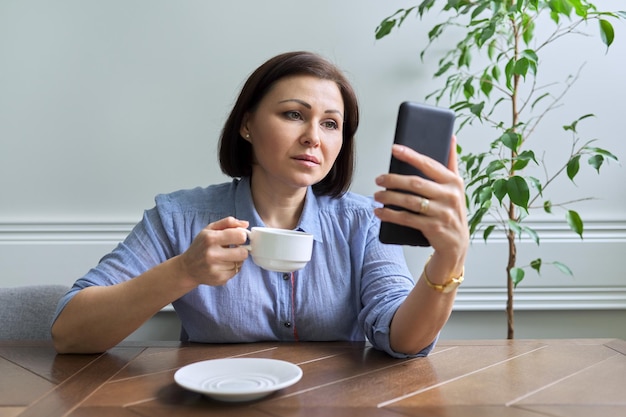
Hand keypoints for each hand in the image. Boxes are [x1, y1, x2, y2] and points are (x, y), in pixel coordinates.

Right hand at [177, 216, 249, 286]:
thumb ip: (228, 223)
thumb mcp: (210, 229)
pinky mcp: (219, 279)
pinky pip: (236, 272)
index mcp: (211, 238)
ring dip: (236, 259)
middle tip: (234, 249)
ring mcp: (215, 268)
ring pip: (240, 263)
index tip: (238, 237)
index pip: (240, 236)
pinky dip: (232, 268)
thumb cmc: (201, 246)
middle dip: (242, 250)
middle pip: (243, 253)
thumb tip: (246, 224)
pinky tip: (222, 265)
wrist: (187, 268)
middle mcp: (212, 254)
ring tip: (225, 257)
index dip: (242, 236)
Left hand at [373, 137, 468, 257]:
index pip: (429, 164)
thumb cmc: (452, 210)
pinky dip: (390, 214)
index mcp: (454, 182)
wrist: (457, 243)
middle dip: (393, 180)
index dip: (411, 155)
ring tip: (376, 195)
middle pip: (416, 183)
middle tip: (378, 179)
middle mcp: (450, 196)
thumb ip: (452, 162)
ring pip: (410, 201)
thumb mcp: (456, 186)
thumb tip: (451, 136)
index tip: (394, 149)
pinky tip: (379, 211)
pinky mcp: (433, 227)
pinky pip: (407, 218)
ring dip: (389, 197)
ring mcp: (442, 213)